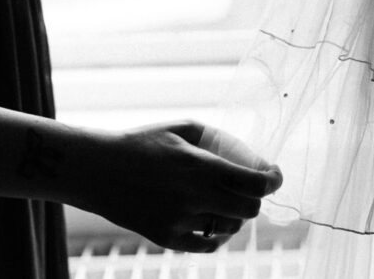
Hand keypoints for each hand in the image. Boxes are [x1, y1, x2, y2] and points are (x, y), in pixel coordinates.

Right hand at [77, 120, 282, 253]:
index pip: (254, 183)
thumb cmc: (144, 143)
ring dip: (235, 214)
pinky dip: (216, 233)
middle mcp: (193, 197)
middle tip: (250, 188)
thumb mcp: (183, 129)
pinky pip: (207, 244)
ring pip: (230, 227)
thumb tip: (253, 161)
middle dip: (256, 198)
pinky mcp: (167, 238)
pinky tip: (211, 218)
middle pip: (249, 210)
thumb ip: (220, 142)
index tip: (275, 176)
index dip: (273, 180)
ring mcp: (180, 222)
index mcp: (200, 166)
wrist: (99, 170)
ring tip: (223, 199)